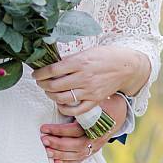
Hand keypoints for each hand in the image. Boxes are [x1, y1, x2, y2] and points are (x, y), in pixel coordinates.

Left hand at [32, 43, 148, 117]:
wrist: (126, 67)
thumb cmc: (106, 56)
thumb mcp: (87, 51)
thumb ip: (70, 59)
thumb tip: (52, 64)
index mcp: (80, 62)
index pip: (53, 70)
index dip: (40, 73)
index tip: (36, 74)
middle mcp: (84, 77)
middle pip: (54, 85)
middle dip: (42, 85)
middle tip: (40, 82)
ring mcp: (89, 90)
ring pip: (62, 98)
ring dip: (51, 96)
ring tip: (48, 91)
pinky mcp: (95, 100)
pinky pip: (76, 110)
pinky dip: (64, 108)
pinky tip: (60, 103)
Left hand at [40, 92, 126, 162]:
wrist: (120, 112)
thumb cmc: (103, 104)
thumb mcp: (93, 100)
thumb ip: (80, 103)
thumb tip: (60, 100)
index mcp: (95, 124)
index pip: (74, 130)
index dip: (58, 130)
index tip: (44, 128)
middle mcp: (96, 137)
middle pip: (75, 145)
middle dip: (57, 144)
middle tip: (44, 140)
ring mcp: (96, 145)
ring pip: (77, 154)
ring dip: (60, 154)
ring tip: (47, 151)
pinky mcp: (95, 150)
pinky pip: (81, 159)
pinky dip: (69, 161)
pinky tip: (56, 161)